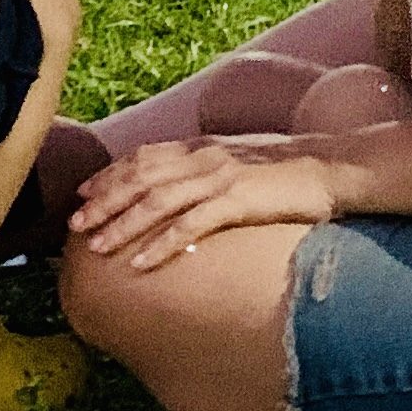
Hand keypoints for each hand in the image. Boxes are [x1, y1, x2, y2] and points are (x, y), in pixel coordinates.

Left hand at [71, 138, 347, 269]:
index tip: (84, 194)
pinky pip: (191, 224)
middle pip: (141, 177)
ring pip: (157, 200)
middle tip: (75, 225)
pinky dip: (161, 243)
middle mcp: (205, 157)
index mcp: (204, 147)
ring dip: (123, 224)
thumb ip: (211, 171)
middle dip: (104, 201)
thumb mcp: (242, 162)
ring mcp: (221, 177)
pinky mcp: (240, 200)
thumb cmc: (291, 171)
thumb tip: (186, 189)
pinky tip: (141, 264)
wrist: (336, 168)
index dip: (111, 175)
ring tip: (97, 247)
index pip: (145, 156)